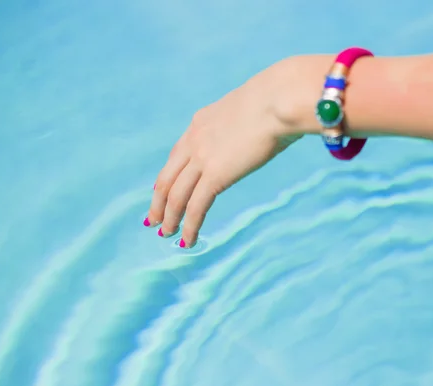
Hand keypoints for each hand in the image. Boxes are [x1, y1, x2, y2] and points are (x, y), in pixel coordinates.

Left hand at [144, 61, 302, 247]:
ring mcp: (202, 158)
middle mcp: (194, 140)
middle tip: (153, 219)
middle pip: (167, 177)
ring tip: (166, 234)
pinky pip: (195, 207)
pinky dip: (189, 226)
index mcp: (201, 122)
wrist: (278, 99)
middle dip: (159, 202)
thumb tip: (262, 129)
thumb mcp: (249, 111)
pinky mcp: (215, 175)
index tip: (161, 191)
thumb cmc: (277, 100)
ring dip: (169, 218)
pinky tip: (187, 239)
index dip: (167, 176)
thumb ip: (245, 124)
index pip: (176, 155)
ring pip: (175, 196)